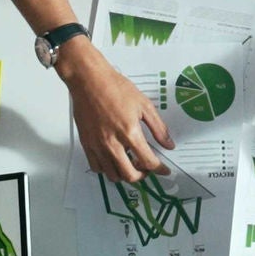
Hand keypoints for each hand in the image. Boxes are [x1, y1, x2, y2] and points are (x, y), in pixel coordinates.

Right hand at [61, 44, 171, 183]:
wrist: (88, 80)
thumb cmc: (115, 88)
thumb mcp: (144, 105)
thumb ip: (158, 128)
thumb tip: (169, 144)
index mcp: (130, 133)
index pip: (148, 162)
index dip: (160, 169)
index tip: (164, 170)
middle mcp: (112, 143)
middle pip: (130, 175)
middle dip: (143, 176)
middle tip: (147, 169)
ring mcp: (97, 145)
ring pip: (112, 175)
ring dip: (124, 174)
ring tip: (130, 164)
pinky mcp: (86, 143)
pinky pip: (96, 167)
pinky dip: (107, 169)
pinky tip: (113, 160)